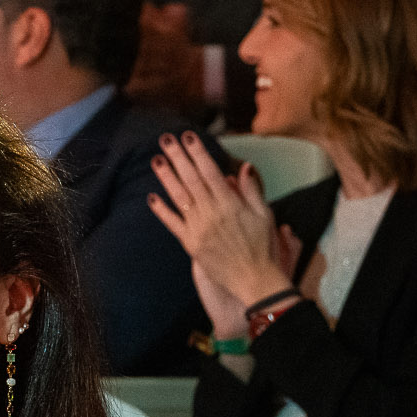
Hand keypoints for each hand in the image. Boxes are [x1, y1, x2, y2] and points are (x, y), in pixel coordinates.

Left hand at [147, 132, 295, 330]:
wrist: (253, 278)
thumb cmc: (263, 246)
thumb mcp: (265, 215)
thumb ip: (251, 191)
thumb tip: (243, 167)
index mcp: (230, 203)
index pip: (210, 171)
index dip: (198, 153)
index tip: (188, 137)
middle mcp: (211, 212)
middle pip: (191, 179)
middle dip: (178, 157)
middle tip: (166, 139)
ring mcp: (198, 228)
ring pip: (179, 197)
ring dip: (166, 177)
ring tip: (156, 159)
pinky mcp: (189, 243)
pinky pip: (172, 223)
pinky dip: (161, 210)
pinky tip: (151, 197)